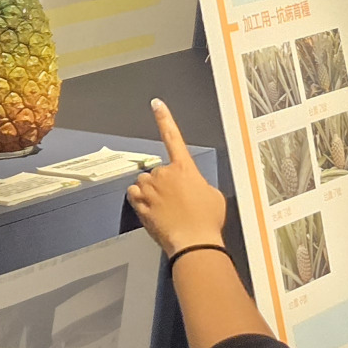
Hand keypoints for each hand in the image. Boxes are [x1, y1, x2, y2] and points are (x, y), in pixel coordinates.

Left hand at [128, 99, 226, 255]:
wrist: (194, 242)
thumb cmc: (207, 221)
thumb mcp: (213, 196)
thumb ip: (198, 184)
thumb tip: (192, 188)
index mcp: (185, 168)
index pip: (173, 136)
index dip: (165, 118)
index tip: (156, 104)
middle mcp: (164, 174)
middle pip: (157, 171)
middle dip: (163, 184)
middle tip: (177, 203)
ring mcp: (151, 189)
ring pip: (144, 184)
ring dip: (151, 193)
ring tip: (166, 211)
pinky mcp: (140, 204)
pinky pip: (134, 196)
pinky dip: (140, 202)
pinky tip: (153, 212)